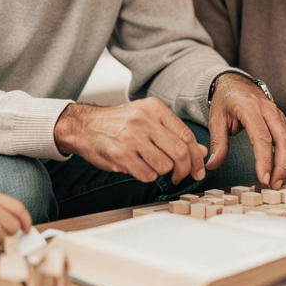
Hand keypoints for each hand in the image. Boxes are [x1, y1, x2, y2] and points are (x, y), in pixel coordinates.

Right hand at [53, 99, 207, 184]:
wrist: (84, 126)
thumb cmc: (118, 124)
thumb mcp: (147, 119)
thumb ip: (174, 134)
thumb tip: (202, 151)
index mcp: (154, 108)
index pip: (186, 135)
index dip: (196, 156)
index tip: (198, 168)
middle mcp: (144, 121)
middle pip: (180, 152)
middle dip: (185, 170)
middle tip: (182, 176)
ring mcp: (132, 138)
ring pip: (165, 166)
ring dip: (163, 172)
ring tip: (153, 167)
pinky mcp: (121, 155)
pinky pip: (147, 175)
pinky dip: (147, 176)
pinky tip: (139, 167)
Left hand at [206, 73, 285, 189]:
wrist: (237, 83)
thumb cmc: (226, 100)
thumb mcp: (216, 118)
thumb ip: (217, 142)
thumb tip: (212, 164)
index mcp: (250, 108)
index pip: (262, 137)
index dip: (265, 160)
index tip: (264, 178)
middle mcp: (269, 111)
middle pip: (283, 141)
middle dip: (282, 167)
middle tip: (274, 185)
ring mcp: (278, 115)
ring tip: (279, 182)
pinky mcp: (282, 121)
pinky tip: (285, 170)